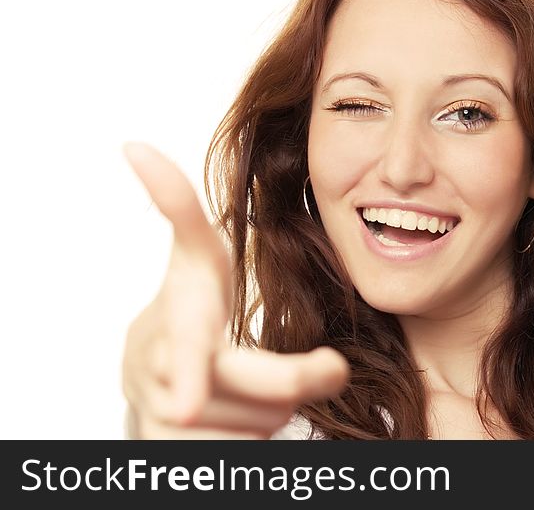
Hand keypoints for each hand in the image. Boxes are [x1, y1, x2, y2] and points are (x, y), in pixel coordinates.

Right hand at [122, 143, 348, 437]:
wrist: (159, 383)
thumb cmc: (192, 313)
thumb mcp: (197, 259)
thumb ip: (179, 209)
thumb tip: (133, 146)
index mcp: (171, 312)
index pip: (180, 334)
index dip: (185, 368)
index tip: (185, 402)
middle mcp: (150, 368)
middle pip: (236, 387)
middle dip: (288, 380)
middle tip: (331, 369)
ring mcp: (152, 415)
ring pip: (246, 430)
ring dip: (271, 412)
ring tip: (261, 392)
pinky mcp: (164, 450)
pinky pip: (232, 457)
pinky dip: (253, 442)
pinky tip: (245, 422)